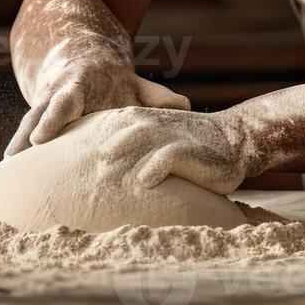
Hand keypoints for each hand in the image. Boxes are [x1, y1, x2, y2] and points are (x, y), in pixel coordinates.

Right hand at [6, 55, 187, 156]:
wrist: (81, 61)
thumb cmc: (115, 81)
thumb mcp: (135, 84)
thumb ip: (156, 97)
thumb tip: (186, 107)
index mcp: (77, 85)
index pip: (64, 100)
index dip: (53, 118)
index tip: (41, 137)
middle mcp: (55, 97)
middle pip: (37, 116)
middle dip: (26, 137)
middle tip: (14, 158)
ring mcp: (43, 110)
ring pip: (27, 127)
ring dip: (18, 148)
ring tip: (6, 173)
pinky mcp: (38, 124)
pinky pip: (26, 139)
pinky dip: (19, 155)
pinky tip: (9, 180)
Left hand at [90, 105, 252, 195]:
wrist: (236, 141)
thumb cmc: (194, 148)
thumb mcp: (164, 143)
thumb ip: (139, 151)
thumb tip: (104, 171)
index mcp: (146, 121)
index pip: (112, 123)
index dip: (92, 134)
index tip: (69, 152)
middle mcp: (156, 124)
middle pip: (120, 129)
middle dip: (98, 145)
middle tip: (77, 166)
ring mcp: (173, 135)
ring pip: (141, 137)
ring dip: (121, 152)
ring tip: (104, 170)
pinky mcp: (190, 150)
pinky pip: (169, 156)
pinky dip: (155, 168)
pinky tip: (144, 183)